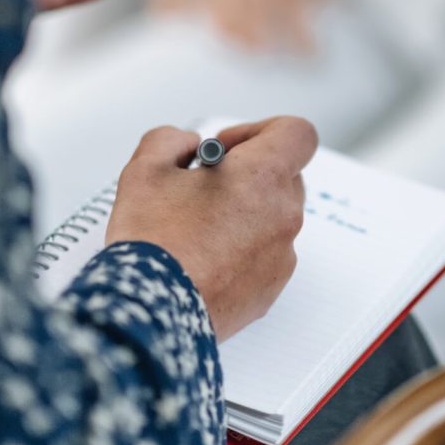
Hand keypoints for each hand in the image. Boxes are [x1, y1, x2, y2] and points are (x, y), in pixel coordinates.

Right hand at [105, 117, 315, 340]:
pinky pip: (266, 255)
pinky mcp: (271, 288)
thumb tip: (188, 146)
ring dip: (245, 212)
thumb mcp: (146, 168)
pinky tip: (203, 259)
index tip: (227, 148)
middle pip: (285, 175)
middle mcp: (284, 214)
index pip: (298, 134)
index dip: (262, 131)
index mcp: (264, 176)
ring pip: (274, 216)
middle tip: (206, 186)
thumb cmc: (152, 241)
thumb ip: (171, 140)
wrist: (150, 313)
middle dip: (249, 172)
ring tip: (198, 226)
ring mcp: (282, 255)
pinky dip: (242, 249)